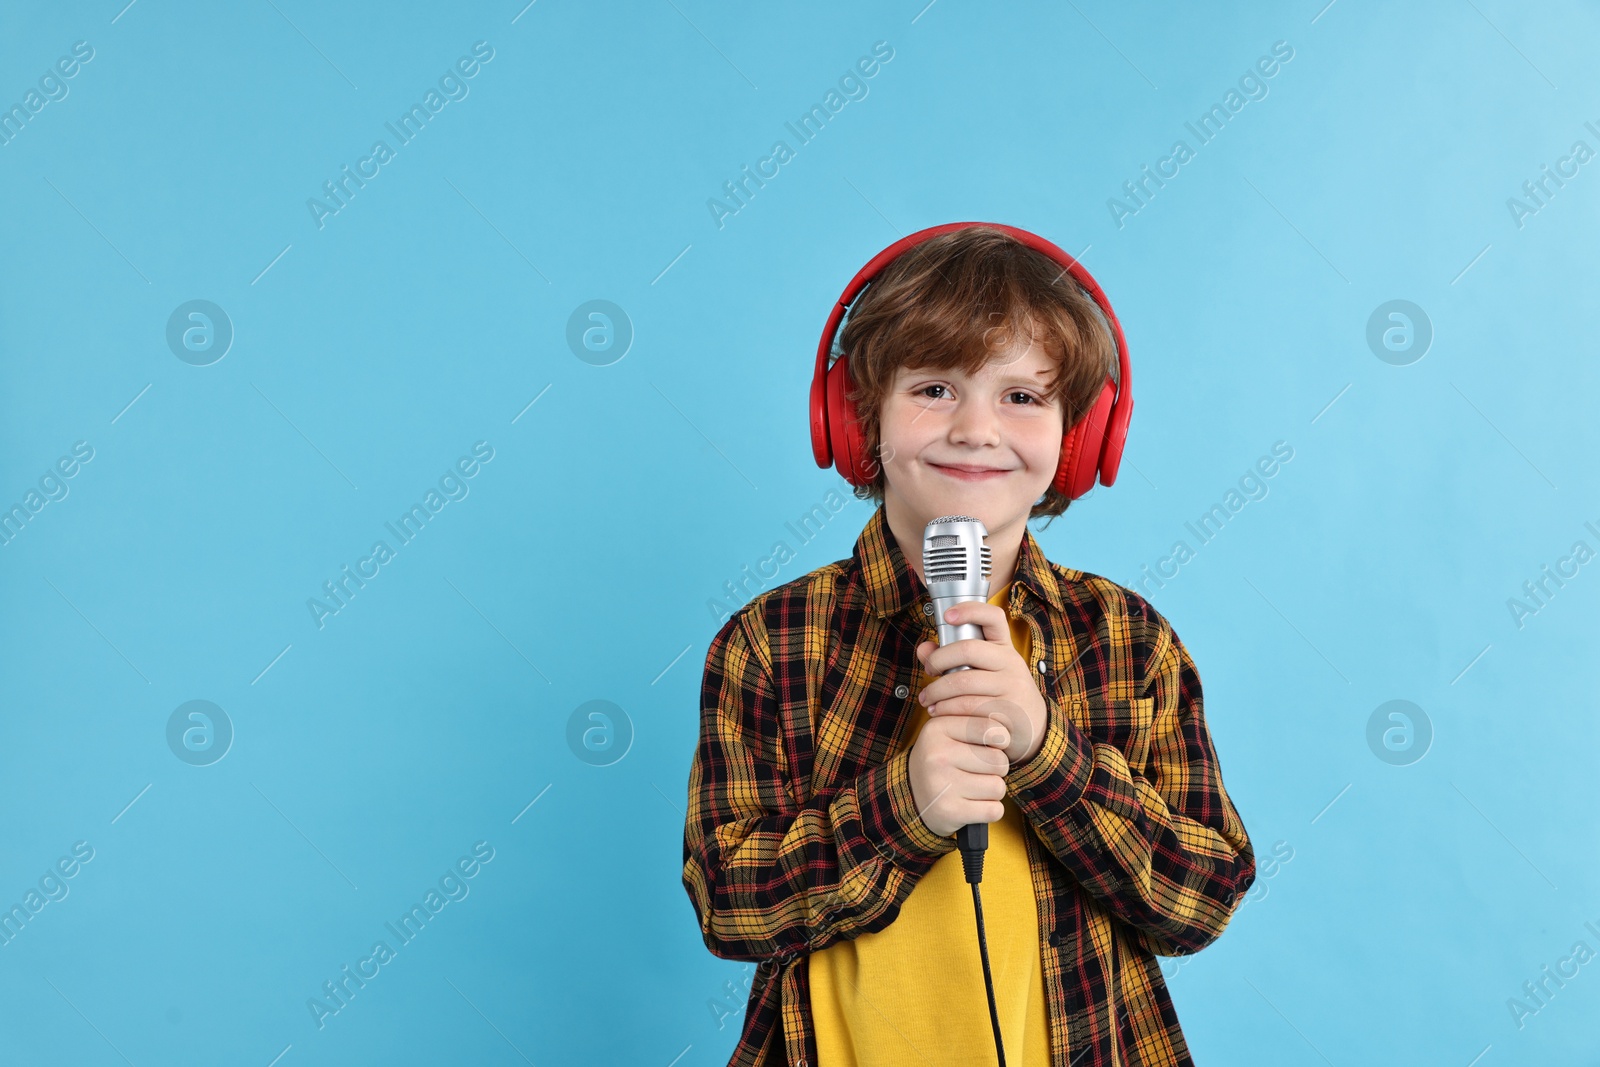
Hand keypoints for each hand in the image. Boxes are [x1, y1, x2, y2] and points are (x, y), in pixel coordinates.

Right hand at [906, 712, 1010, 837]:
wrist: (912, 797)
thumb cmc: (940, 761)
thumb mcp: (947, 732)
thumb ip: (975, 723)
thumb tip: (1006, 734)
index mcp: (937, 729)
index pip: (991, 728)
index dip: (1000, 739)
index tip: (990, 745)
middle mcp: (937, 755)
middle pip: (999, 760)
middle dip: (996, 769)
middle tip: (978, 771)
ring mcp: (942, 785)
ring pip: (998, 786)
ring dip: (993, 790)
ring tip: (975, 788)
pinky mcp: (950, 811)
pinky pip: (994, 810)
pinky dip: (990, 810)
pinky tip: (974, 804)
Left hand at [915, 601, 1047, 768]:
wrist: (1032, 726)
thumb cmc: (999, 692)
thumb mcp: (983, 670)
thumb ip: (951, 657)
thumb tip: (923, 648)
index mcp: (1003, 647)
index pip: (993, 617)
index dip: (969, 610)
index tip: (947, 616)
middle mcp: (1011, 662)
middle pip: (968, 649)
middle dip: (938, 659)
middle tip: (928, 671)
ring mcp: (1012, 686)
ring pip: (964, 681)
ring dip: (936, 691)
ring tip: (926, 699)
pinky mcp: (1008, 711)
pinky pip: (969, 707)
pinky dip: (947, 710)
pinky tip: (938, 712)